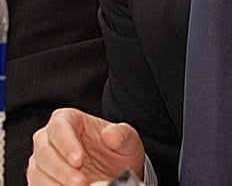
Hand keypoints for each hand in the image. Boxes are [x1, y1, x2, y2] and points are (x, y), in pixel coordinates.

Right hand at [27, 108, 145, 184]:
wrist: (115, 170)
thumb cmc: (117, 149)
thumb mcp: (127, 139)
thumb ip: (121, 135)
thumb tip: (110, 135)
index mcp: (69, 119)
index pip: (59, 127)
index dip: (66, 144)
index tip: (79, 160)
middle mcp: (51, 138)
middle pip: (44, 150)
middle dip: (60, 169)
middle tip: (80, 182)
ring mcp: (43, 160)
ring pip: (36, 171)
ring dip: (54, 184)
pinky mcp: (41, 180)